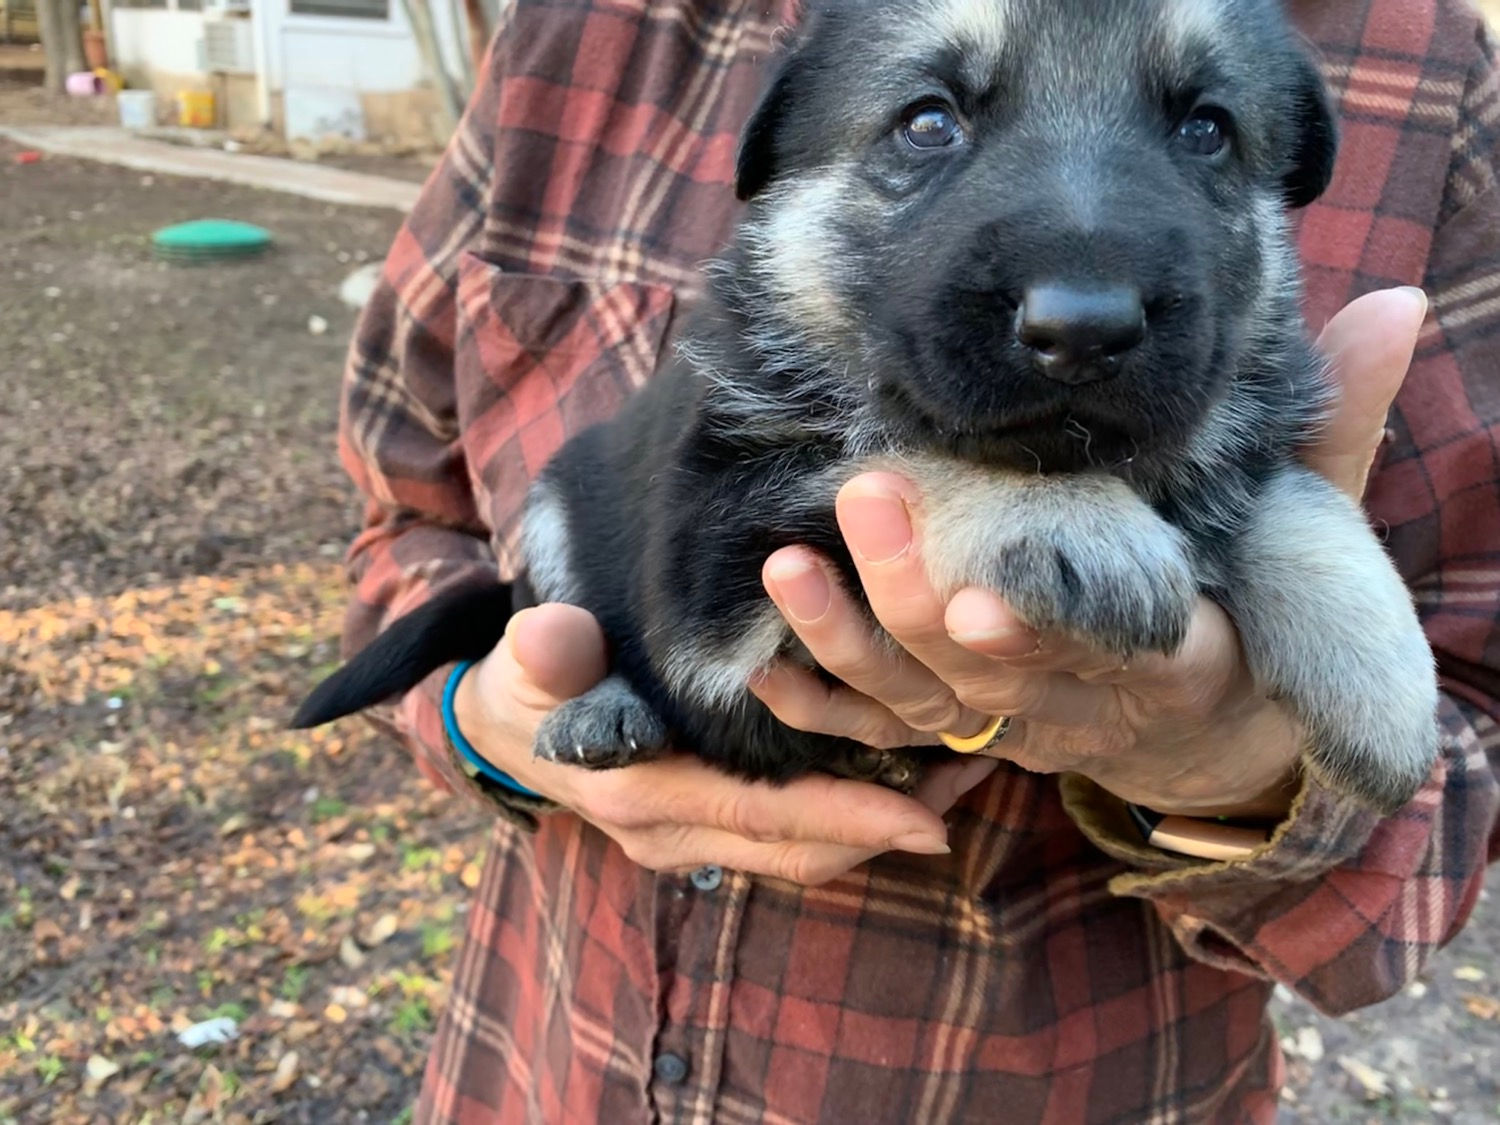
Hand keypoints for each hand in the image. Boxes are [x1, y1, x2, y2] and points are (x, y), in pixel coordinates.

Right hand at [454, 603, 997, 883]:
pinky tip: (898, 777)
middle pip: (799, 848)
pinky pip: (786, 836)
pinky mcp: (705, 826)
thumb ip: (542, 651)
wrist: (496, 730)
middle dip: (887, 828)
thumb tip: (555, 638)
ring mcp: (691, 840)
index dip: (845, 818)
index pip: (758, 816)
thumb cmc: (520, 688)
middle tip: (972, 784)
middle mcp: (675, 834)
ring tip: (956, 779)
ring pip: (800, 850)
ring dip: (877, 827)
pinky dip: (846, 818)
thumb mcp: (522, 661)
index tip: (928, 817)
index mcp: (643, 796)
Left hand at [755, 287, 1428, 818]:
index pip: (1109, 654)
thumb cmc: (1245, 600)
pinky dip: (825, 710)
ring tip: (787, 567)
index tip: (983, 601)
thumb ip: (1334, 426)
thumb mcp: (1303, 528)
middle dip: (915, 592)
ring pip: (919, 703)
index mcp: (1172, 656)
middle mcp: (1080, 706)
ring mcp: (1010, 726)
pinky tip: (767, 673)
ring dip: (848, 640)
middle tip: (866, 494)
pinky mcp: (960, 729)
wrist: (1209, 718)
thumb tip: (1393, 302)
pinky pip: (884, 734)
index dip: (1044, 636)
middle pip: (984, 672)